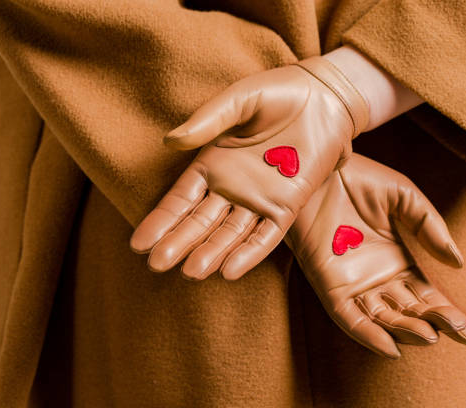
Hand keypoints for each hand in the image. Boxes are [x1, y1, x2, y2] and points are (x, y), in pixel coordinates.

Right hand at [130, 57, 367, 279]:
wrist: (327, 98)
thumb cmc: (279, 93)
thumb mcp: (239, 100)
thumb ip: (208, 121)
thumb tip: (170, 141)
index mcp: (213, 164)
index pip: (180, 200)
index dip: (160, 221)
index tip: (138, 243)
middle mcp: (232, 187)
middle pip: (199, 222)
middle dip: (178, 243)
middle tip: (157, 264)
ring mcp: (259, 200)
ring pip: (229, 234)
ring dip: (211, 253)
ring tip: (191, 272)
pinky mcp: (287, 206)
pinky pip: (266, 236)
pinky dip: (249, 254)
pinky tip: (229, 272)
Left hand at [286, 153, 465, 357]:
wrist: (319, 168)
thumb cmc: (359, 179)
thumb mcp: (404, 197)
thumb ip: (430, 227)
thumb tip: (458, 262)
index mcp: (397, 259)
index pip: (427, 296)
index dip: (448, 314)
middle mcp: (376, 277)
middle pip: (409, 311)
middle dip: (434, 324)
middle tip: (458, 332)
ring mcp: (352, 282)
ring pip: (382, 318)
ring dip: (405, 331)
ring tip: (430, 336)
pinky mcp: (328, 284)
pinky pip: (347, 316)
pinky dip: (366, 333)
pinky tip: (389, 347)